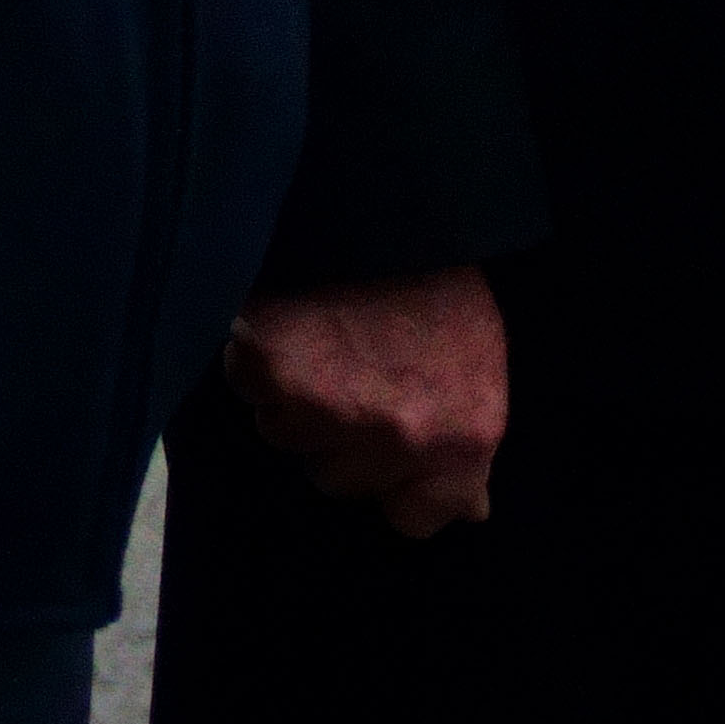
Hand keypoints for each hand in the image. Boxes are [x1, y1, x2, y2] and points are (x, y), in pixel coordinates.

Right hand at [223, 267, 506, 536]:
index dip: (392, 483)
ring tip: (317, 338)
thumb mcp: (478, 368)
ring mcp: (329, 408)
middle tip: (347, 371)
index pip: (412, 519)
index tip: (382, 445)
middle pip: (336, 479)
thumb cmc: (434, 283)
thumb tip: (471, 511)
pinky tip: (286, 319)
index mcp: (462, 439)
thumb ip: (467, 445)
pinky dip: (253, 356)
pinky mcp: (270, 371)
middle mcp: (397, 436)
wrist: (382, 204)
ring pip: (283, 434)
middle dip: (335, 435)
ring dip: (290, 395)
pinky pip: (246, 386)